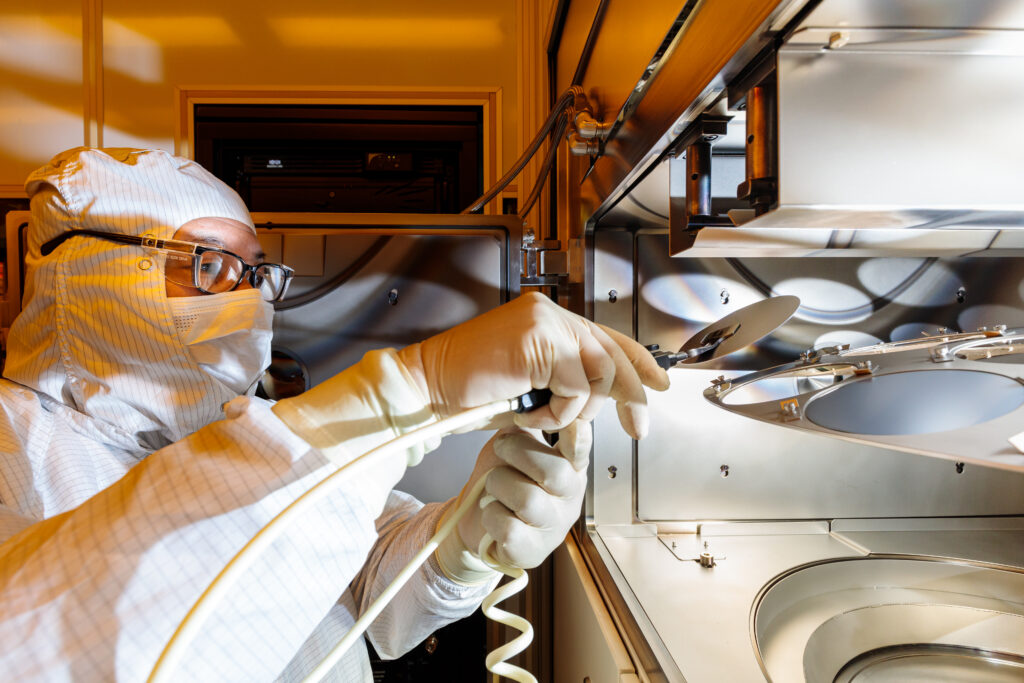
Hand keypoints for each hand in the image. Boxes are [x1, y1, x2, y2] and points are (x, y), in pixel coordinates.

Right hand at [397, 292, 668, 438]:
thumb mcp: (531, 389)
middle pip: (612, 354)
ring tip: (545, 418)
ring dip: (577, 409)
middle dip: (630, 396)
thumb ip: (566, 383)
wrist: (429, 390)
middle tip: (637, 427)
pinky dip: (556, 412)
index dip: (638, 361)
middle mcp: (550, 313)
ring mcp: (545, 322)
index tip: (660, 384)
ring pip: (597, 371)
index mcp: (548, 320)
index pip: (607, 336)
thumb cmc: (471, 393)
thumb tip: (603, 401)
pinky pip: (574, 386)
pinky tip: (528, 414)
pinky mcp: (540, 339)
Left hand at [436, 422, 590, 579]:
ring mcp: (554, 527)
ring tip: (493, 486)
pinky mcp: (534, 551)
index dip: (579, 438)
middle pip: (553, 471)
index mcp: (570, 468)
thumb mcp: (514, 445)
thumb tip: (530, 399)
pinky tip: (493, 514)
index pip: (581, 451)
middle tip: (501, 448)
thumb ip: (527, 425)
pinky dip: (491, 516)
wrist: (475, 523)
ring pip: (527, 498)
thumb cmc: (501, 480)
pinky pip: (509, 528)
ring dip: (498, 485)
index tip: (572, 423)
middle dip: (517, 451)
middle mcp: (569, 498)